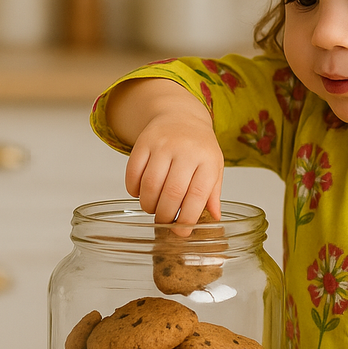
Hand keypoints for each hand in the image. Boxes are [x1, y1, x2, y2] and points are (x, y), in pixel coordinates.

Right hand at [125, 108, 223, 225]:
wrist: (181, 115)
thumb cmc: (200, 147)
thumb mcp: (214, 167)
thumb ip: (212, 193)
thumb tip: (214, 218)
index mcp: (207, 160)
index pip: (197, 195)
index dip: (188, 218)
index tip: (182, 232)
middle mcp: (186, 150)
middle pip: (171, 192)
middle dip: (166, 215)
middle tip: (164, 222)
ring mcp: (163, 144)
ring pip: (150, 184)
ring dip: (148, 204)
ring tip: (153, 209)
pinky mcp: (143, 141)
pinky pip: (133, 171)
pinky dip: (133, 189)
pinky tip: (140, 193)